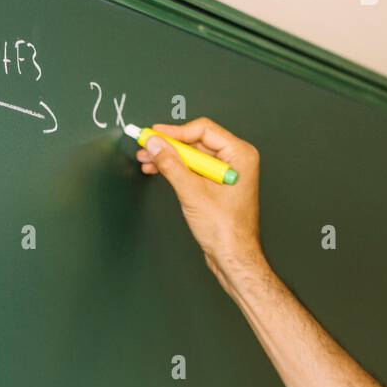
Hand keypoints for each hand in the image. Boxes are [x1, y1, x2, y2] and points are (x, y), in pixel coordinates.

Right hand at [137, 117, 265, 293]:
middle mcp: (235, 160)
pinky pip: (193, 170)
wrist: (233, 257)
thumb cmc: (227, 231)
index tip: (155, 134)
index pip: (203, 129)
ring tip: (146, 160)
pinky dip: (176, 170)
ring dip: (169, 158)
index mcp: (240, 155)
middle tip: (146, 146)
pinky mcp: (216, 186)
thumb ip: (171, 165)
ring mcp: (225, 173)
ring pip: (192, 156)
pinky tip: (158, 170)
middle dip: (169, 145)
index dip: (176, 132)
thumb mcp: (193, 193)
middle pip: (196, 141)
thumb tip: (155, 145)